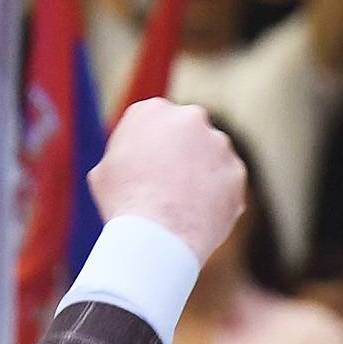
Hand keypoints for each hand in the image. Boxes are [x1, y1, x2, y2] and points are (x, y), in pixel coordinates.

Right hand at [89, 100, 243, 261]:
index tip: (144, 166)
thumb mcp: (104, 170)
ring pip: (210, 157)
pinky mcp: (237, 170)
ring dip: (200, 175)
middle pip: (186, 134)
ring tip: (180, 207)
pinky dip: (215, 197)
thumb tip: (132, 159)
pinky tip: (196, 217)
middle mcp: (190, 117)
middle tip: (165, 184)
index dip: (148, 146)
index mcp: (151, 110)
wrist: (158, 233)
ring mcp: (219, 143)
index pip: (153, 122)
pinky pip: (225, 184)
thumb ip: (125, 154)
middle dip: (180, 153)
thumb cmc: (123, 202)